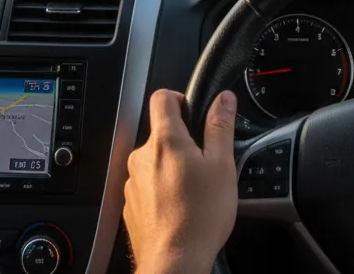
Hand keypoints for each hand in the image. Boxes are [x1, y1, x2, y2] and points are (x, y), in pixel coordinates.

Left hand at [124, 88, 237, 273]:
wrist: (174, 264)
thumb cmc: (199, 218)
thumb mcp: (222, 166)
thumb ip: (220, 126)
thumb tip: (224, 100)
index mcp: (165, 140)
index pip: (161, 97)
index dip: (178, 98)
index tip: (191, 111)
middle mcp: (142, 157)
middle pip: (159, 132)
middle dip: (181, 142)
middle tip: (203, 163)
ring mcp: (133, 182)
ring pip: (153, 161)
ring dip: (169, 167)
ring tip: (192, 190)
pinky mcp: (130, 204)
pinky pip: (146, 185)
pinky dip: (160, 189)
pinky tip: (178, 206)